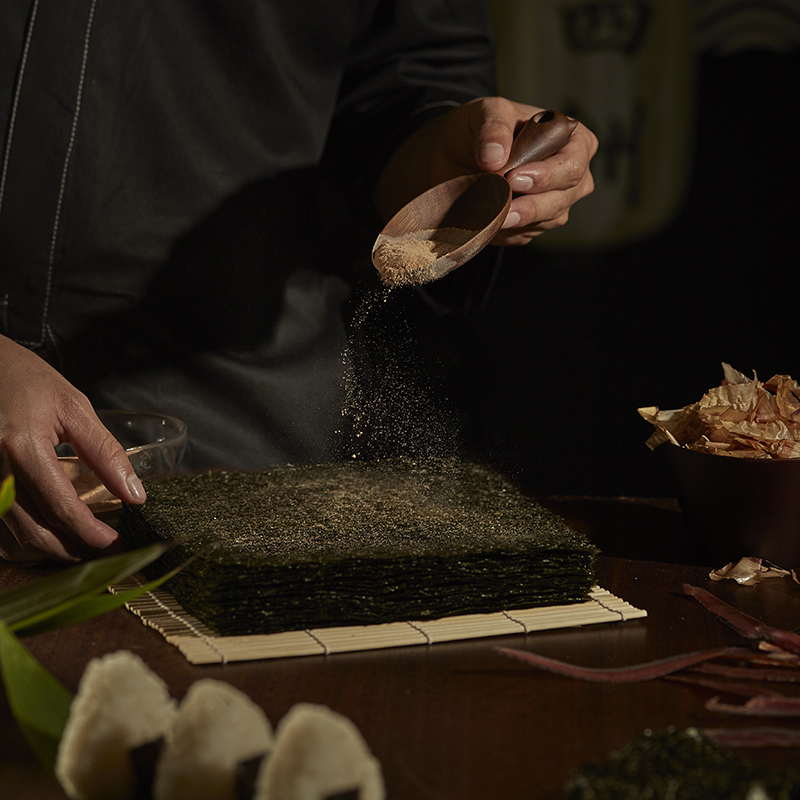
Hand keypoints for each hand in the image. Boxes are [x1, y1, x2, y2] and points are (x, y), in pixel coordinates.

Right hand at [0, 336, 145, 561]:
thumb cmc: (25, 379)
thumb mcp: (74, 408)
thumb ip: (105, 453)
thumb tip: (134, 494)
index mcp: (21, 448)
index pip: (61, 509)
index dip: (90, 533)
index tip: (116, 541)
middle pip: (34, 533)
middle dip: (72, 549)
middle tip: (102, 548)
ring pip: (10, 541)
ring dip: (47, 551)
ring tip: (80, 544)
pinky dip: (20, 542)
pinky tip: (47, 535)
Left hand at [374, 96, 597, 245]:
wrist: (450, 156)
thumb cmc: (478, 128)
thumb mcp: (483, 113)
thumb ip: (493, 128)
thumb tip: (496, 156)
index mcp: (572, 139)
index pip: (573, 163)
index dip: (548, 174)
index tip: (514, 178)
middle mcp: (569, 175)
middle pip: (564, 197)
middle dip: (533, 203)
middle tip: (501, 200)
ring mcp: (553, 203)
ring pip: (547, 220)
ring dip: (518, 220)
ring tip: (491, 213)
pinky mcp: (531, 226)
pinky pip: (525, 234)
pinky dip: (506, 230)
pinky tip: (487, 219)